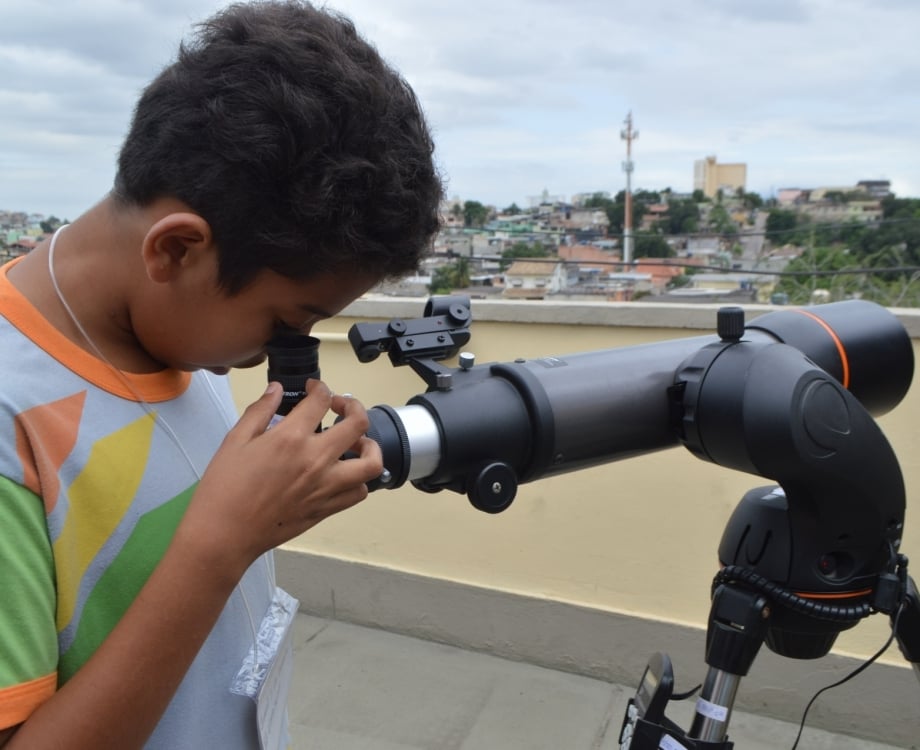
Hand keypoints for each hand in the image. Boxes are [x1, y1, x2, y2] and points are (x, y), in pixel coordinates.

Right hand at [180, 379, 381, 575]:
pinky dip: (359, 479)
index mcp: (291, 438)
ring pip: (371, 462)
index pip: (321, 400)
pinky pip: (359, 492)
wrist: (224, 534)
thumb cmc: (224, 487)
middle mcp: (316, 460)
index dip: (320, 387)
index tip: (313, 389)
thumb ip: (259, 411)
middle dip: (353, 406)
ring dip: (368, 446)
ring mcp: (326, 486)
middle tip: (340, 407)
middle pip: (358, 424)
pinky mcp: (326, 509)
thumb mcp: (235, 440)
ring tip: (354, 442)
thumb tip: (277, 389)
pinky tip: (344, 472)